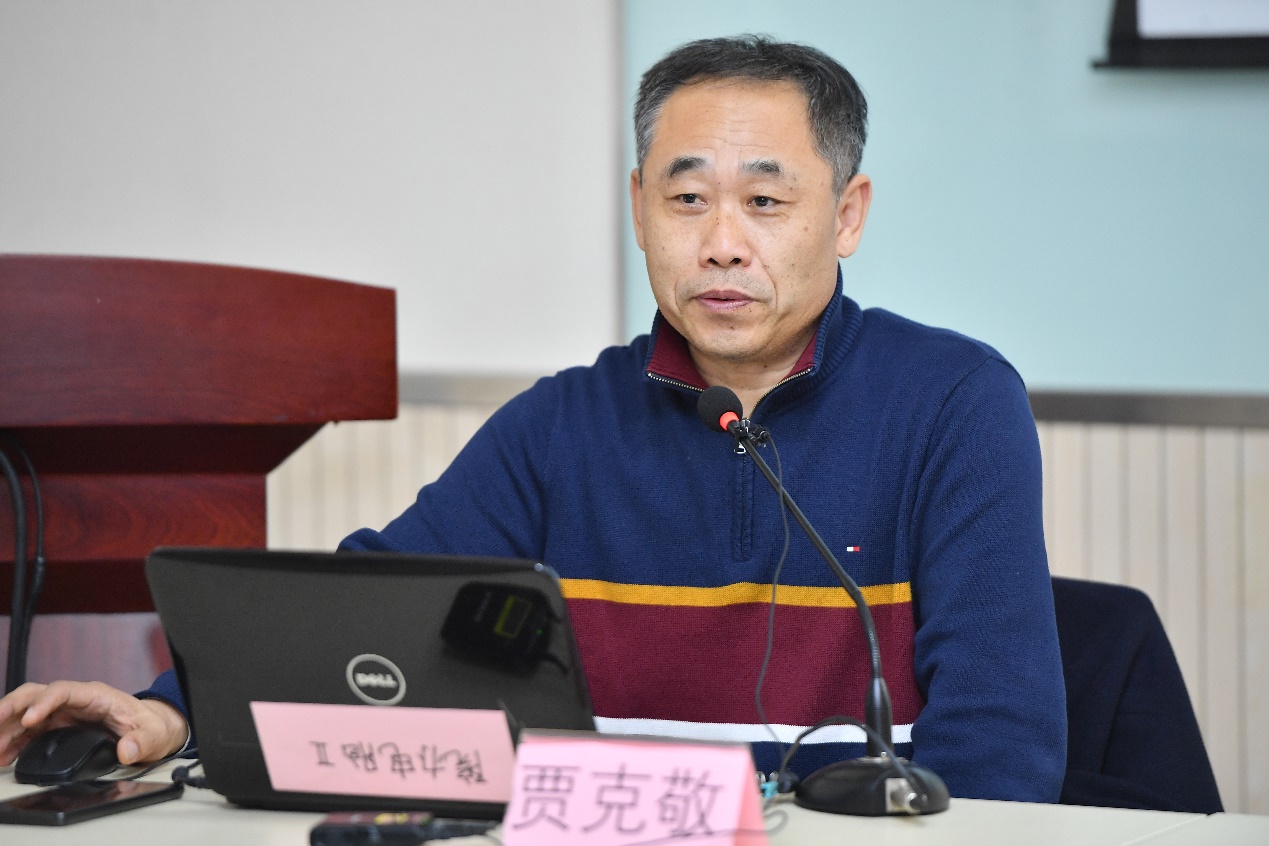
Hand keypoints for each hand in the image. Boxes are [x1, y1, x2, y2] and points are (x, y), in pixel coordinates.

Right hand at [0, 680, 188, 766]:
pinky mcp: (57, 727)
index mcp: (96, 695)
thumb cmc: (150, 726)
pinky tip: (4, 756)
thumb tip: (127, 750)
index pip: (63, 690)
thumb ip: (142, 741)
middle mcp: (75, 701)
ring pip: (26, 712)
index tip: (29, 719)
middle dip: (12, 707)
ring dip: (7, 728)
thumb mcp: (153, 734)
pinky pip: (29, 730)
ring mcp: (63, 713)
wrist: (150, 730)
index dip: (44, 702)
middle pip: (36, 694)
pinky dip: (14, 741)